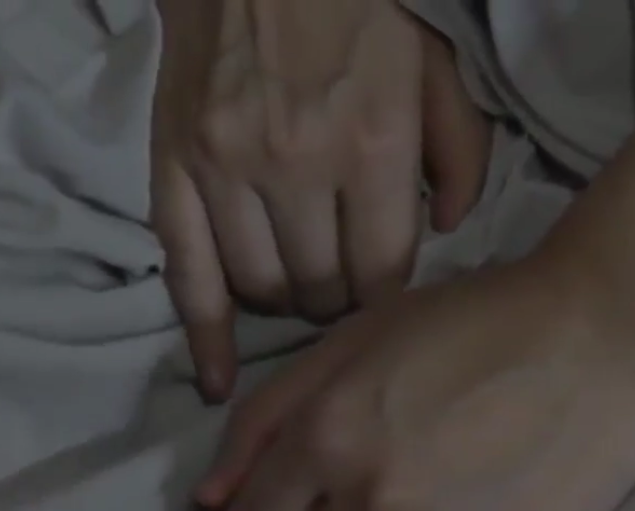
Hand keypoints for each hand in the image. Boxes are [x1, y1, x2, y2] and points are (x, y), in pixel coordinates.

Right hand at [151, 0, 490, 400]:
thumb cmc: (360, 14)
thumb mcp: (436, 68)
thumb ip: (460, 151)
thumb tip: (450, 228)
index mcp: (372, 145)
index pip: (382, 271)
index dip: (385, 296)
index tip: (381, 289)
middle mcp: (298, 166)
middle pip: (322, 288)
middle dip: (338, 300)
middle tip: (341, 285)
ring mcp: (227, 170)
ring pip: (261, 288)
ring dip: (286, 304)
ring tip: (298, 287)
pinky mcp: (174, 168)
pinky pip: (186, 273)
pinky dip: (204, 334)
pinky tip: (218, 376)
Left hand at [196, 257, 634, 509]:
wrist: (596, 335)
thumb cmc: (473, 320)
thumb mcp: (358, 336)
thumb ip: (271, 413)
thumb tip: (210, 495)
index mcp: (330, 439)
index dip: (252, 510)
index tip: (275, 500)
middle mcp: (372, 500)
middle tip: (352, 475)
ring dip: (366, 508)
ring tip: (408, 473)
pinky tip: (449, 486)